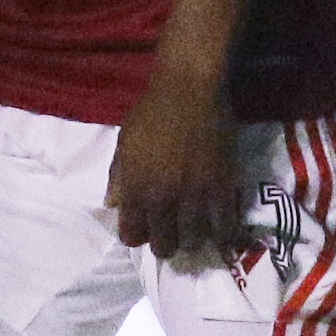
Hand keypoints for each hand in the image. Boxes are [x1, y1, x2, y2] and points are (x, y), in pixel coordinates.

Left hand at [107, 68, 249, 261]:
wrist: (189, 91)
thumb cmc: (152, 112)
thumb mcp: (124, 143)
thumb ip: (118, 177)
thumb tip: (111, 204)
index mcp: (135, 189)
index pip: (132, 234)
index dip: (136, 237)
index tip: (142, 233)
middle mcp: (162, 199)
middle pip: (164, 245)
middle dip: (165, 244)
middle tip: (170, 235)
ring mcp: (194, 197)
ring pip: (193, 241)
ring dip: (192, 240)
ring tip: (194, 232)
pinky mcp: (222, 189)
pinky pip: (224, 226)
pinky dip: (222, 235)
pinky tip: (221, 233)